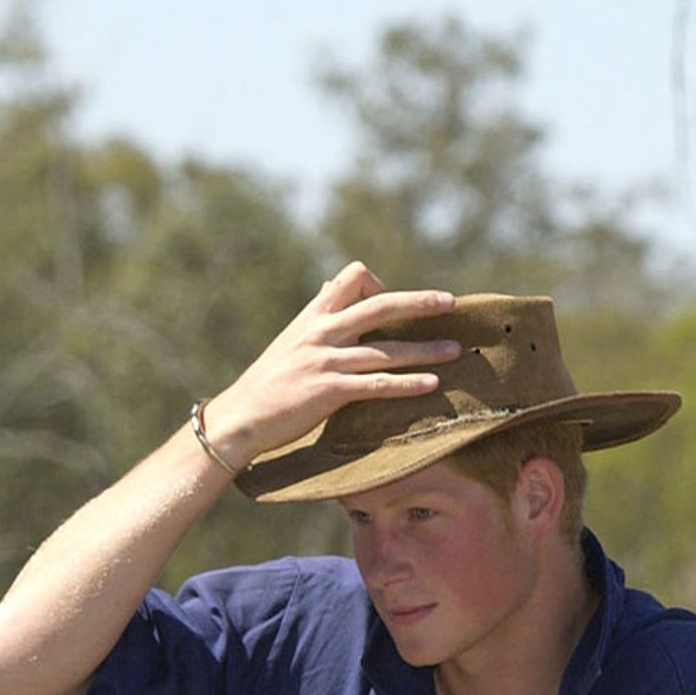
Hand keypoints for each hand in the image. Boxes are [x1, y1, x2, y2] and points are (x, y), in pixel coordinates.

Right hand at [199, 262, 458, 469]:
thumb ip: (315, 316)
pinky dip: (407, 384)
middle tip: (449, 302)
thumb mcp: (289, 340)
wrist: (240, 417)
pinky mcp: (328, 391)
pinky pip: (377, 384)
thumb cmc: (266, 383)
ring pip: (386, 349)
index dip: (379, 284)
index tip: (394, 302)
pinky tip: (430, 386)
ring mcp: (325, 361)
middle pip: (379, 304)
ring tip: (454, 351)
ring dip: (425, 349)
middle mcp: (321, 332)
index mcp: (312, 317)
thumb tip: (329, 286)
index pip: (352, 277)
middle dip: (419, 302)